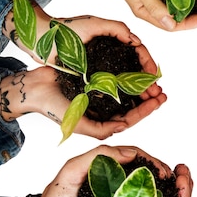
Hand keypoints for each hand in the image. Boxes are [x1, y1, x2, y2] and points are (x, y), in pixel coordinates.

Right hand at [0, 63, 165, 138]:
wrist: (34, 87)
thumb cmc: (52, 108)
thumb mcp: (76, 123)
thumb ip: (100, 129)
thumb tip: (124, 126)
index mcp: (102, 121)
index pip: (130, 117)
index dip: (147, 110)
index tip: (160, 100)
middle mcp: (104, 109)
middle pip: (132, 105)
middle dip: (149, 99)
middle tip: (162, 90)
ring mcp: (100, 94)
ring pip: (127, 92)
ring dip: (141, 87)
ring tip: (154, 80)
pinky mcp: (96, 80)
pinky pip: (117, 78)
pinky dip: (129, 75)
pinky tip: (139, 68)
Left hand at [36, 145, 173, 196]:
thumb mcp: (71, 170)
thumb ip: (97, 156)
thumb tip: (130, 153)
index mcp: (105, 165)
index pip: (134, 155)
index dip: (151, 160)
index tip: (163, 170)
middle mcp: (112, 179)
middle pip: (142, 170)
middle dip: (160, 172)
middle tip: (172, 180)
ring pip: (142, 188)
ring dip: (158, 188)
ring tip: (171, 192)